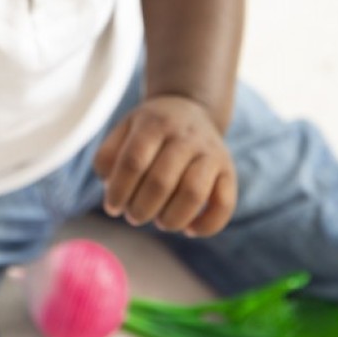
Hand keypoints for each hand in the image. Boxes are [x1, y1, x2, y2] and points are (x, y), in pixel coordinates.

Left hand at [93, 94, 236, 236]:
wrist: (190, 107)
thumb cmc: (151, 128)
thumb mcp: (125, 127)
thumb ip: (108, 155)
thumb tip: (109, 187)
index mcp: (154, 123)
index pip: (133, 161)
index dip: (119, 190)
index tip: (112, 207)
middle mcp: (185, 135)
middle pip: (161, 181)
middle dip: (141, 209)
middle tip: (133, 216)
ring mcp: (210, 152)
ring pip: (193, 194)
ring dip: (171, 219)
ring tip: (159, 221)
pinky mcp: (228, 170)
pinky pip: (224, 205)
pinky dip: (207, 226)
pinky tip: (189, 229)